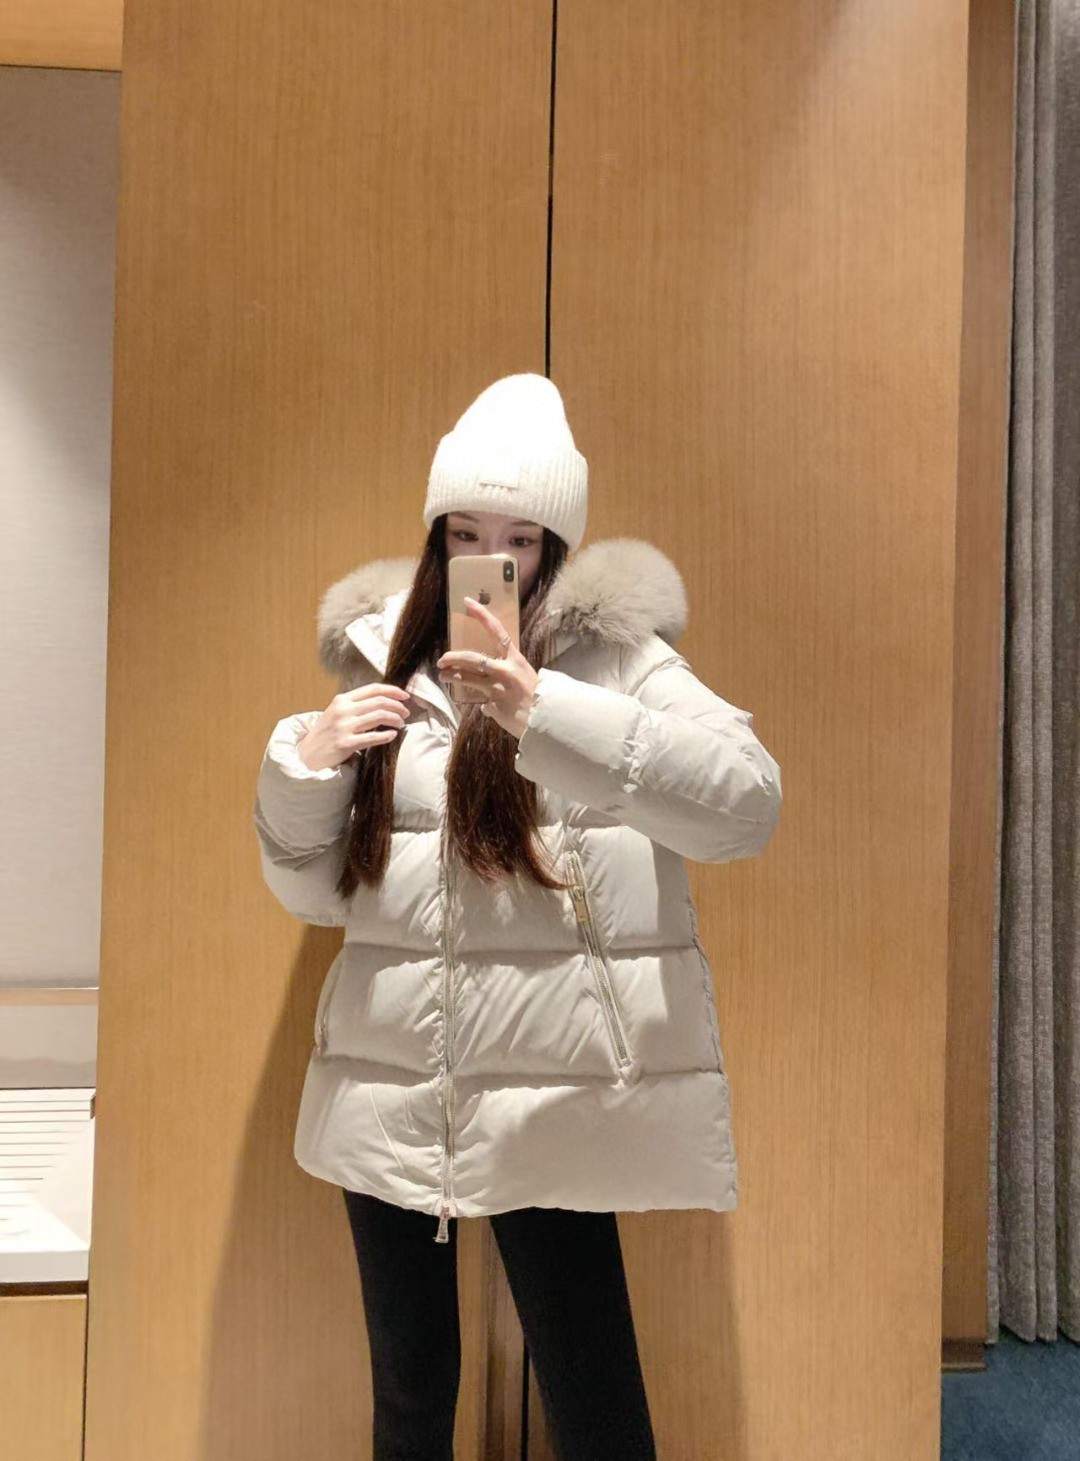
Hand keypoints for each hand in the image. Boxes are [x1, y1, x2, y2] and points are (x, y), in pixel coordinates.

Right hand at [297, 683, 411, 770]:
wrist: (307, 754)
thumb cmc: (326, 734)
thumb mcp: (337, 713)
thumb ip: (356, 706)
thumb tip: (384, 702)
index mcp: (342, 699)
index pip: (373, 689)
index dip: (392, 691)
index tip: (405, 696)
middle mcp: (343, 710)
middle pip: (379, 702)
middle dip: (397, 706)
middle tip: (406, 713)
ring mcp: (343, 727)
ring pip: (379, 716)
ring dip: (395, 719)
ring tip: (401, 724)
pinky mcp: (345, 743)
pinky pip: (372, 737)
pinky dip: (386, 735)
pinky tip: (393, 735)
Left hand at [437, 597, 538, 739]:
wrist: (547, 719)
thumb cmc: (538, 695)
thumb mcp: (523, 675)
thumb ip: (506, 672)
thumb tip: (493, 673)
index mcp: (515, 659)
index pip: (496, 630)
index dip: (481, 615)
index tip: (467, 602)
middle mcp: (505, 671)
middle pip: (471, 658)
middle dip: (453, 657)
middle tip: (442, 660)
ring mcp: (497, 689)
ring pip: (466, 679)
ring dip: (451, 676)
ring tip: (443, 676)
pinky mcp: (493, 706)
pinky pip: (482, 704)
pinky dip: (483, 705)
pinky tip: (486, 708)